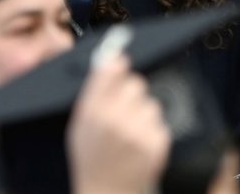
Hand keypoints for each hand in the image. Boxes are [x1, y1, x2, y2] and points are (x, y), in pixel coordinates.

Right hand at [67, 55, 170, 193]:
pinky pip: (160, 121)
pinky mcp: (156, 142)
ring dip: (142, 113)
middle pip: (136, 83)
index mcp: (92, 113)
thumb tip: (110, 59)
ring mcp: (138, 132)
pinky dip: (152, 130)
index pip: (110, 71)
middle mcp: (115, 120)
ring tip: (130, 132)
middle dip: (131, 92)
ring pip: (150, 102)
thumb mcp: (80, 125)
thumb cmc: (91, 158)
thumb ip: (94, 91)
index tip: (121, 60)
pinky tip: (139, 143)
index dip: (117, 62)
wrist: (106, 192)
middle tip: (123, 109)